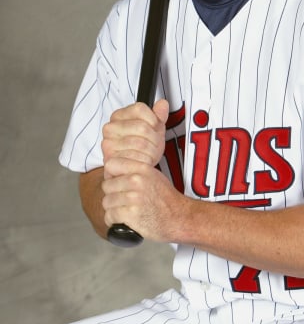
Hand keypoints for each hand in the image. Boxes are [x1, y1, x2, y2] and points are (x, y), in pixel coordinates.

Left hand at [101, 99, 180, 239]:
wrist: (177, 217)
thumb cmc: (162, 192)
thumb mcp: (157, 162)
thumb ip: (154, 133)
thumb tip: (161, 104)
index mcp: (141, 166)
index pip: (111, 165)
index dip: (116, 175)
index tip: (126, 181)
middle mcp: (137, 180)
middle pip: (107, 185)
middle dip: (115, 193)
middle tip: (129, 196)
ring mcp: (134, 198)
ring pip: (107, 201)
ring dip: (115, 207)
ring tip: (130, 207)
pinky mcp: (131, 215)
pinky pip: (110, 216)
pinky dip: (115, 220)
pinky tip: (128, 218)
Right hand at [101, 99, 168, 178]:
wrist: (131, 169)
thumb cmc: (141, 148)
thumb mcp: (153, 129)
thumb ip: (159, 116)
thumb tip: (163, 104)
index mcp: (119, 115)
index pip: (140, 109)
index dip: (153, 120)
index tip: (154, 128)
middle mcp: (110, 127)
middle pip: (142, 127)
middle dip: (155, 139)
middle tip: (154, 145)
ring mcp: (109, 143)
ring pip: (141, 143)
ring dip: (151, 152)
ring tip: (149, 154)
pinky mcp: (110, 159)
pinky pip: (136, 158)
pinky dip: (146, 161)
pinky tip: (144, 162)